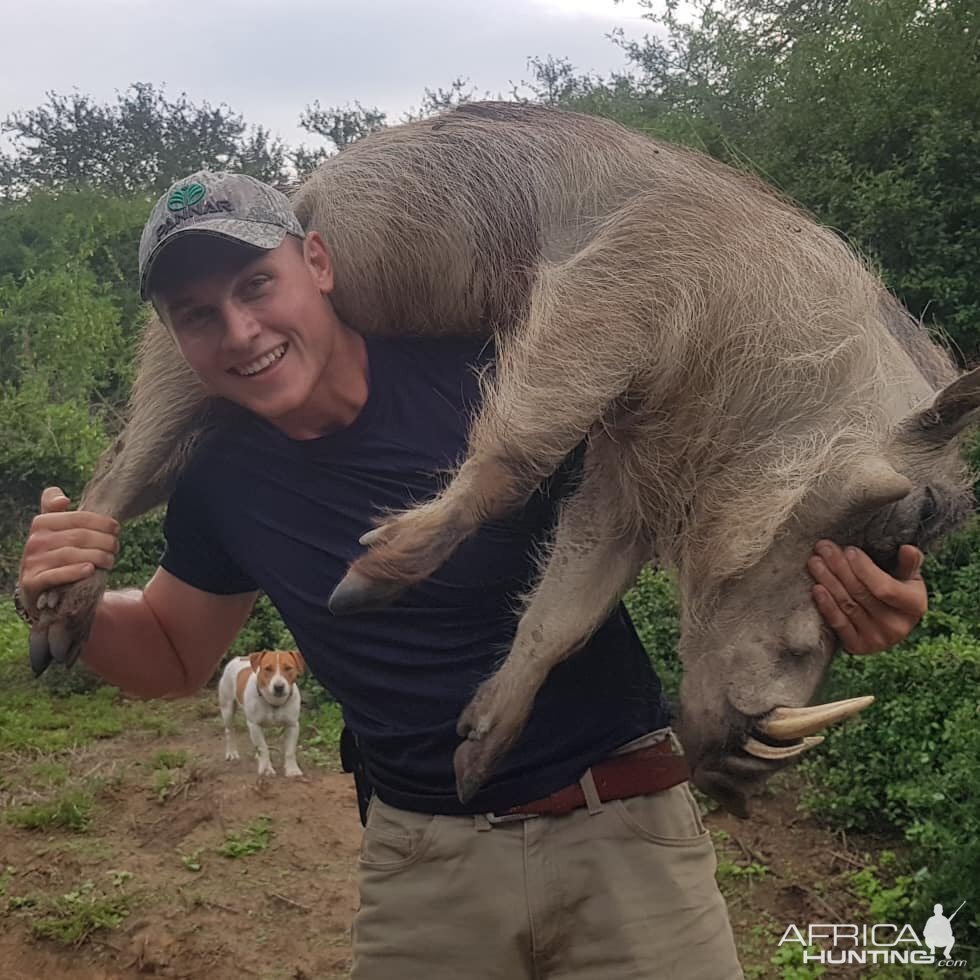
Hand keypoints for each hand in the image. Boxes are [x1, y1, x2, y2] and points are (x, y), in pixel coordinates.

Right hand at [17, 486, 119, 616]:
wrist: (38, 588)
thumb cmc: (55, 553)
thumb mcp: (54, 529)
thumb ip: (55, 509)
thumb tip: (63, 500)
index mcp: (41, 522)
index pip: (79, 517)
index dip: (102, 522)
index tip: (117, 529)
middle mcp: (34, 540)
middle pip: (79, 536)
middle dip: (104, 541)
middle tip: (115, 547)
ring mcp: (32, 562)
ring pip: (71, 555)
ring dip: (97, 557)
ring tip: (110, 560)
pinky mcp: (32, 582)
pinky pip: (55, 575)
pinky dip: (74, 572)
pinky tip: (90, 570)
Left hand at [806, 540, 926, 654]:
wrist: (889, 622)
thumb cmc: (898, 590)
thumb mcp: (909, 576)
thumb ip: (909, 563)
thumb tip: (907, 548)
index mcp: (915, 606)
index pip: (884, 587)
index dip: (864, 569)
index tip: (849, 550)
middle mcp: (897, 626)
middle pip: (860, 593)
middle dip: (839, 567)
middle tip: (823, 548)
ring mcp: (877, 639)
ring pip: (847, 604)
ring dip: (827, 580)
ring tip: (815, 562)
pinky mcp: (858, 646)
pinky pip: (838, 623)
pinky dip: (826, 605)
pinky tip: (816, 588)